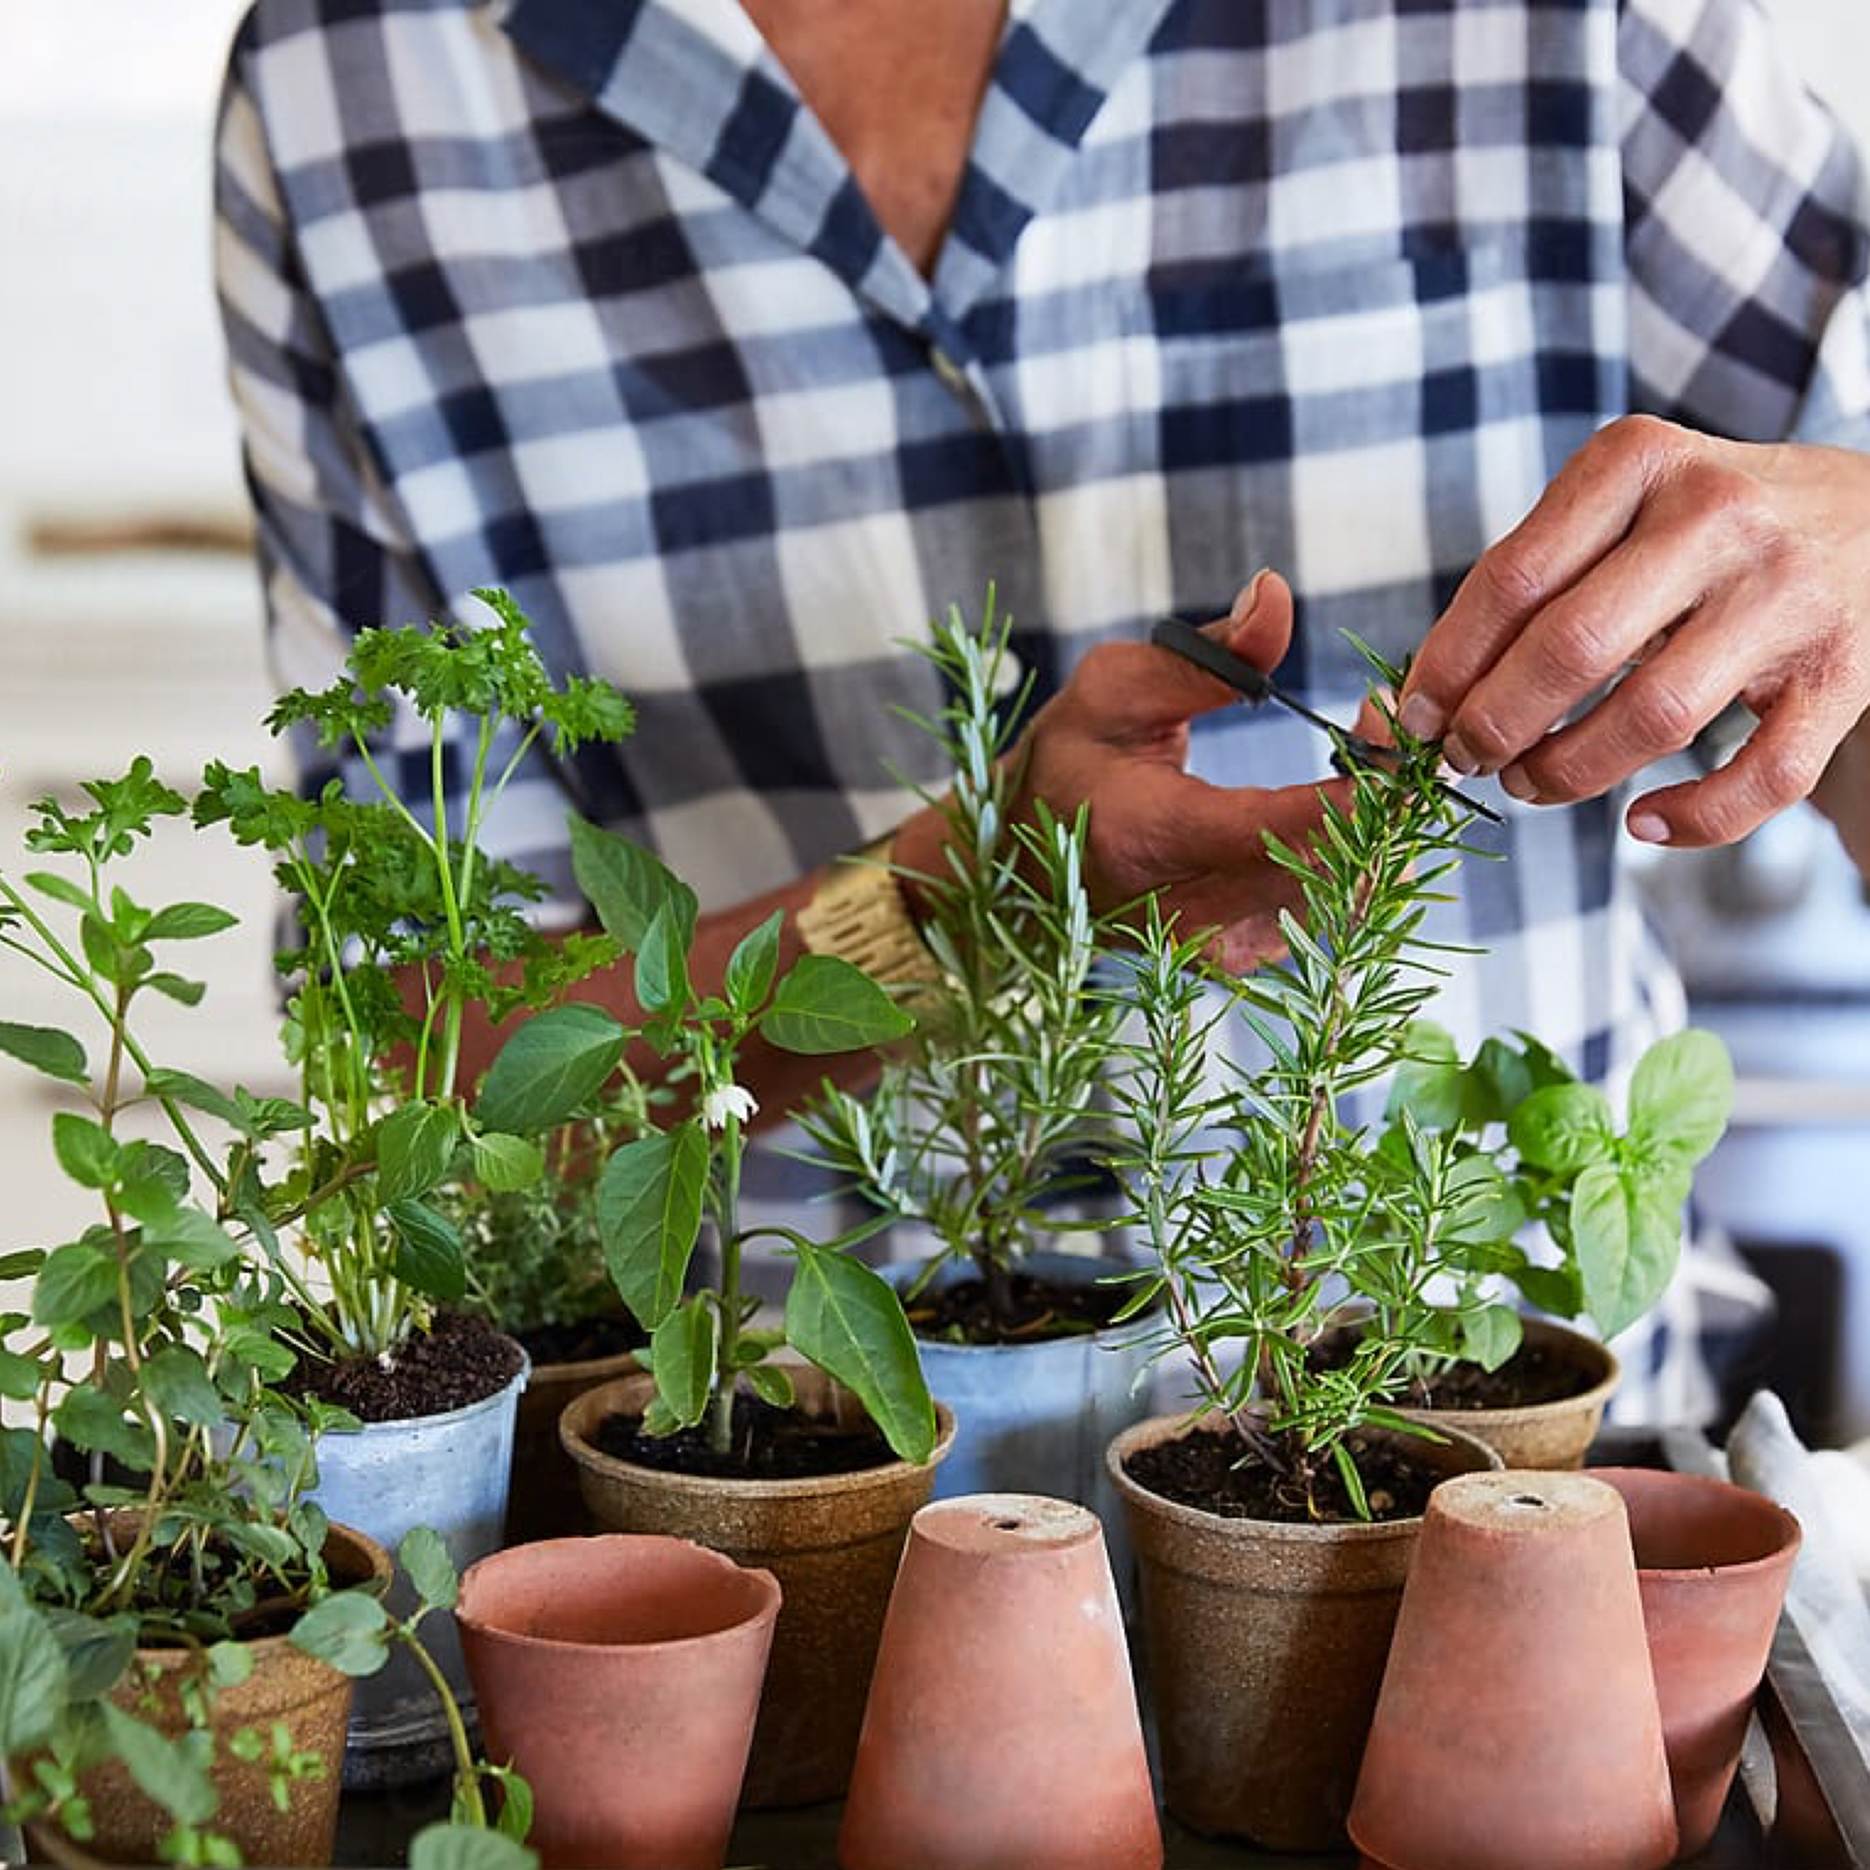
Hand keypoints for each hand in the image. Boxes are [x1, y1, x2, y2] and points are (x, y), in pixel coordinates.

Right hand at [897, 572, 1349, 969]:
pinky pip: (1322, 922)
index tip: (1384, 724)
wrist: (1018, 866)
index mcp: (1151, 835)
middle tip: (1386, 731)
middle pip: (1328, 869)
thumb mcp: (1115, 689)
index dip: (1357, 782)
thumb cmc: (1066, 766)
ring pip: (1338, 903)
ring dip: (1374, 833)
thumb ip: (1207, 654)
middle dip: (1378, 798)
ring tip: (1368, 767)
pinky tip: (1342, 819)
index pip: (1283, 824)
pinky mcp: (1235, 962)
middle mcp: (1187, 911)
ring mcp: (1215, 948)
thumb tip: (1276, 596)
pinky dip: (1349, 868)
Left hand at [1397, 416, 1869, 847]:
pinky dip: (1694, 820)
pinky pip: (1761, 777)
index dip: (1446, 666)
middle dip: (1493, 725)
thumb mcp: (1618, 507)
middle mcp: (1718, 516)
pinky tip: (1643, 824)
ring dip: (1567, 773)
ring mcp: (1788, 596)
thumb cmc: (1702, 527)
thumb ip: (1525, 582)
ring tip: (1529, 786)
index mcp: (1639, 461)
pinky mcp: (1846, 673)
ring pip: (1653, 717)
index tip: (1413, 719)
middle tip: (1465, 760)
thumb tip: (1405, 709)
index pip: (1510, 580)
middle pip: (1571, 648)